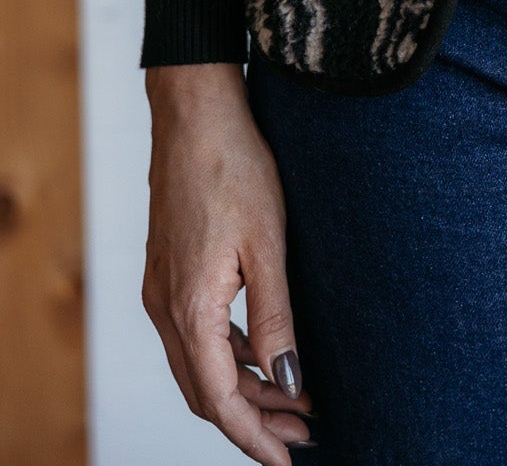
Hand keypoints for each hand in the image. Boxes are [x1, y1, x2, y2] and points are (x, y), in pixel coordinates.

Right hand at [142, 62, 314, 461]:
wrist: (195, 115)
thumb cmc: (234, 168)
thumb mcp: (268, 244)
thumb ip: (277, 318)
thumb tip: (289, 381)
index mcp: (190, 310)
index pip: (220, 401)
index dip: (254, 438)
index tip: (288, 460)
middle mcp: (166, 309)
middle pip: (207, 392)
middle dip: (254, 421)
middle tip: (304, 433)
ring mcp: (162, 291)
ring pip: (200, 366)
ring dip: (244, 389)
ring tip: (295, 400)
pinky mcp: (169, 273)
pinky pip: (196, 336)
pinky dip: (230, 356)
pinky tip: (264, 354)